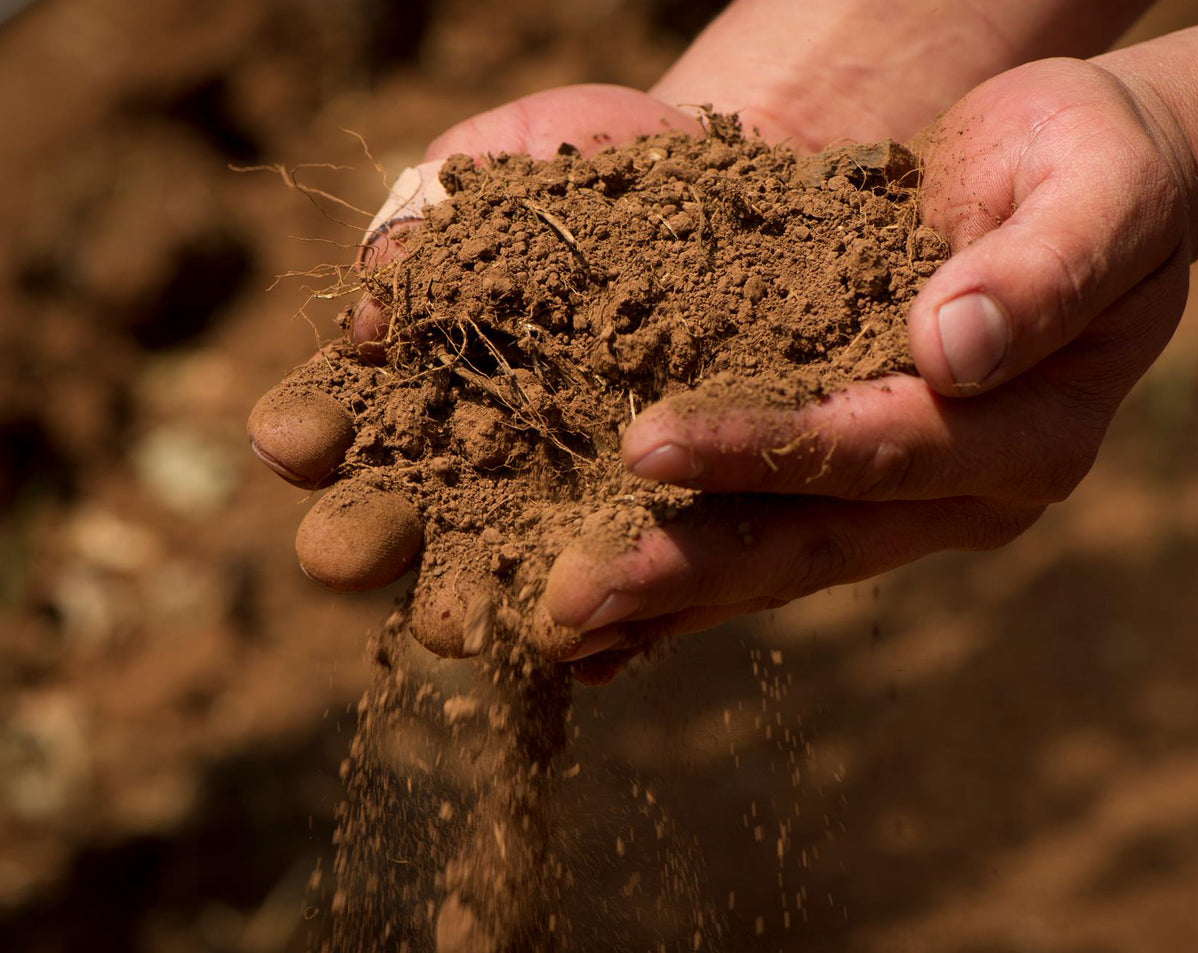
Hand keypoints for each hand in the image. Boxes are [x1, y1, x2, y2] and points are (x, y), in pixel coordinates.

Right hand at [247, 84, 691, 648]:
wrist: (721, 190)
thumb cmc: (593, 165)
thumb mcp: (509, 158)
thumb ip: (434, 210)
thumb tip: (381, 283)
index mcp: (408, 374)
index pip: (332, 415)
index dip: (304, 429)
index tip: (292, 438)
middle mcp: (467, 455)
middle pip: (397, 514)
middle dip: (367, 537)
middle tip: (347, 555)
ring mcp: (558, 496)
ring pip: (504, 571)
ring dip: (475, 602)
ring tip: (460, 621)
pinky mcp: (653, 523)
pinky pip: (628, 585)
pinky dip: (609, 621)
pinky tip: (592, 649)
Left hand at [544, 58, 1197, 677]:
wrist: (1097, 186)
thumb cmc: (1099, 170)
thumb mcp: (1098, 193)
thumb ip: (1040, 271)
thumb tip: (949, 346)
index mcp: (1029, 433)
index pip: (879, 450)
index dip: (764, 451)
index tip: (644, 447)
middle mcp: (969, 491)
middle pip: (815, 539)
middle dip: (688, 571)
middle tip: (568, 602)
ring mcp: (917, 500)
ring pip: (784, 559)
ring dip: (672, 597)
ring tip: (561, 628)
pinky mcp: (869, 483)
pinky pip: (776, 537)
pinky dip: (694, 582)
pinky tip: (612, 622)